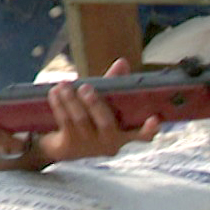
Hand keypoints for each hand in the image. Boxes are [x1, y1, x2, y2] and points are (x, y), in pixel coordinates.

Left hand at [38, 59, 160, 161]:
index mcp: (124, 134)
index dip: (149, 129)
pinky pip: (65, 122)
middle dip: (95, 104)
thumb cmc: (88, 119)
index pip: (142, 136)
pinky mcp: (69, 147)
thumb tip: (122, 62)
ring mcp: (89, 147)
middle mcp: (109, 143)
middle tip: (85, 87)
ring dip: (71, 100)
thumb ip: (114, 83)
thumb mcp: (103, 101)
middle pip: (106, 123)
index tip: (155, 119)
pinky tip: (54, 93)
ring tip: (63, 85)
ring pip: (81, 120)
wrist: (59, 144)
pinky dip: (59, 105)